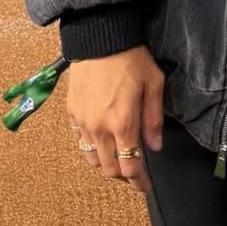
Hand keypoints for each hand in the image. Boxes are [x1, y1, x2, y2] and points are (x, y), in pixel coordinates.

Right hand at [66, 46, 164, 195]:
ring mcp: (82, 122)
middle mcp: (99, 128)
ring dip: (106, 163)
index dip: (139, 181)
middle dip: (123, 175)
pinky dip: (92, 146)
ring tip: (119, 155)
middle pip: (109, 168)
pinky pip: (80, 141)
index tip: (146, 187)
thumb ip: (154, 119)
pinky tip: (103, 138)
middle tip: (135, 171)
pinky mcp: (71, 113)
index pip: (130, 165)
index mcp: (123, 123)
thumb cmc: (132, 58)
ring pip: (92, 159)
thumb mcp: (154, 84)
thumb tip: (155, 147)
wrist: (100, 38)